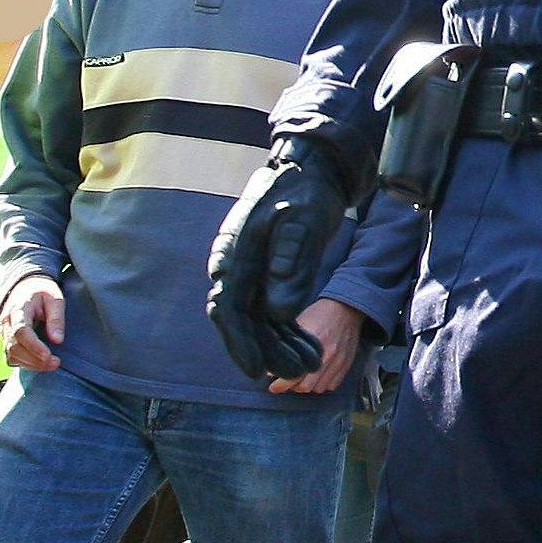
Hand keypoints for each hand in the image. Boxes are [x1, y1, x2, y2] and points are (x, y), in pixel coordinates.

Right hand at [2, 275, 65, 371]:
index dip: (33, 346)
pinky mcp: (6, 341)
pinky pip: (11, 358)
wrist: (22, 288)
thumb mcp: (54, 298)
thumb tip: (58, 340)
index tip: (48, 356)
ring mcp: (4, 334)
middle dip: (35, 359)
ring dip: (31, 364)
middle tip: (56, 363)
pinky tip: (40, 363)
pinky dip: (24, 364)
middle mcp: (7, 323)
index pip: (21, 331)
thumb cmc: (41, 292)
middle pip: (15, 347)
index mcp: (18, 309)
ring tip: (52, 364)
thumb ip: (56, 318)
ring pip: (11, 355)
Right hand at [208, 142, 349, 382]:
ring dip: (282, 346)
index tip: (259, 371)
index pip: (229, 309)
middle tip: (302, 372)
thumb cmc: (305, 192)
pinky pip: (270, 312)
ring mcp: (249, 272)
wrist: (310, 170)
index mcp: (234, 254)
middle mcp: (235, 267)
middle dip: (269, 352)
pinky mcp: (265, 275)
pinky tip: (308, 347)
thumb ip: (290, 264)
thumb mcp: (303, 223)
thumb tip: (279, 314)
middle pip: (243, 322)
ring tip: (312, 363)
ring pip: (258, 321)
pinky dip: (287, 332)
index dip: (241, 344)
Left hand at [267, 298, 366, 395]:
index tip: (273, 387)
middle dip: (293, 387)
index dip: (280, 385)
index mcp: (313, 344)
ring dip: (309, 386)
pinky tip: (317, 376)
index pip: (294, 374)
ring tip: (302, 378)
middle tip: (287, 381)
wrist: (346, 308)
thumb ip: (286, 343)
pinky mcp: (346, 364)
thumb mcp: (299, 322)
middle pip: (305, 386)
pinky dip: (323, 384)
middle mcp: (327, 356)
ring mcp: (338, 361)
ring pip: (319, 388)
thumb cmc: (320, 313)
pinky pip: (332, 385)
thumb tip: (272, 366)